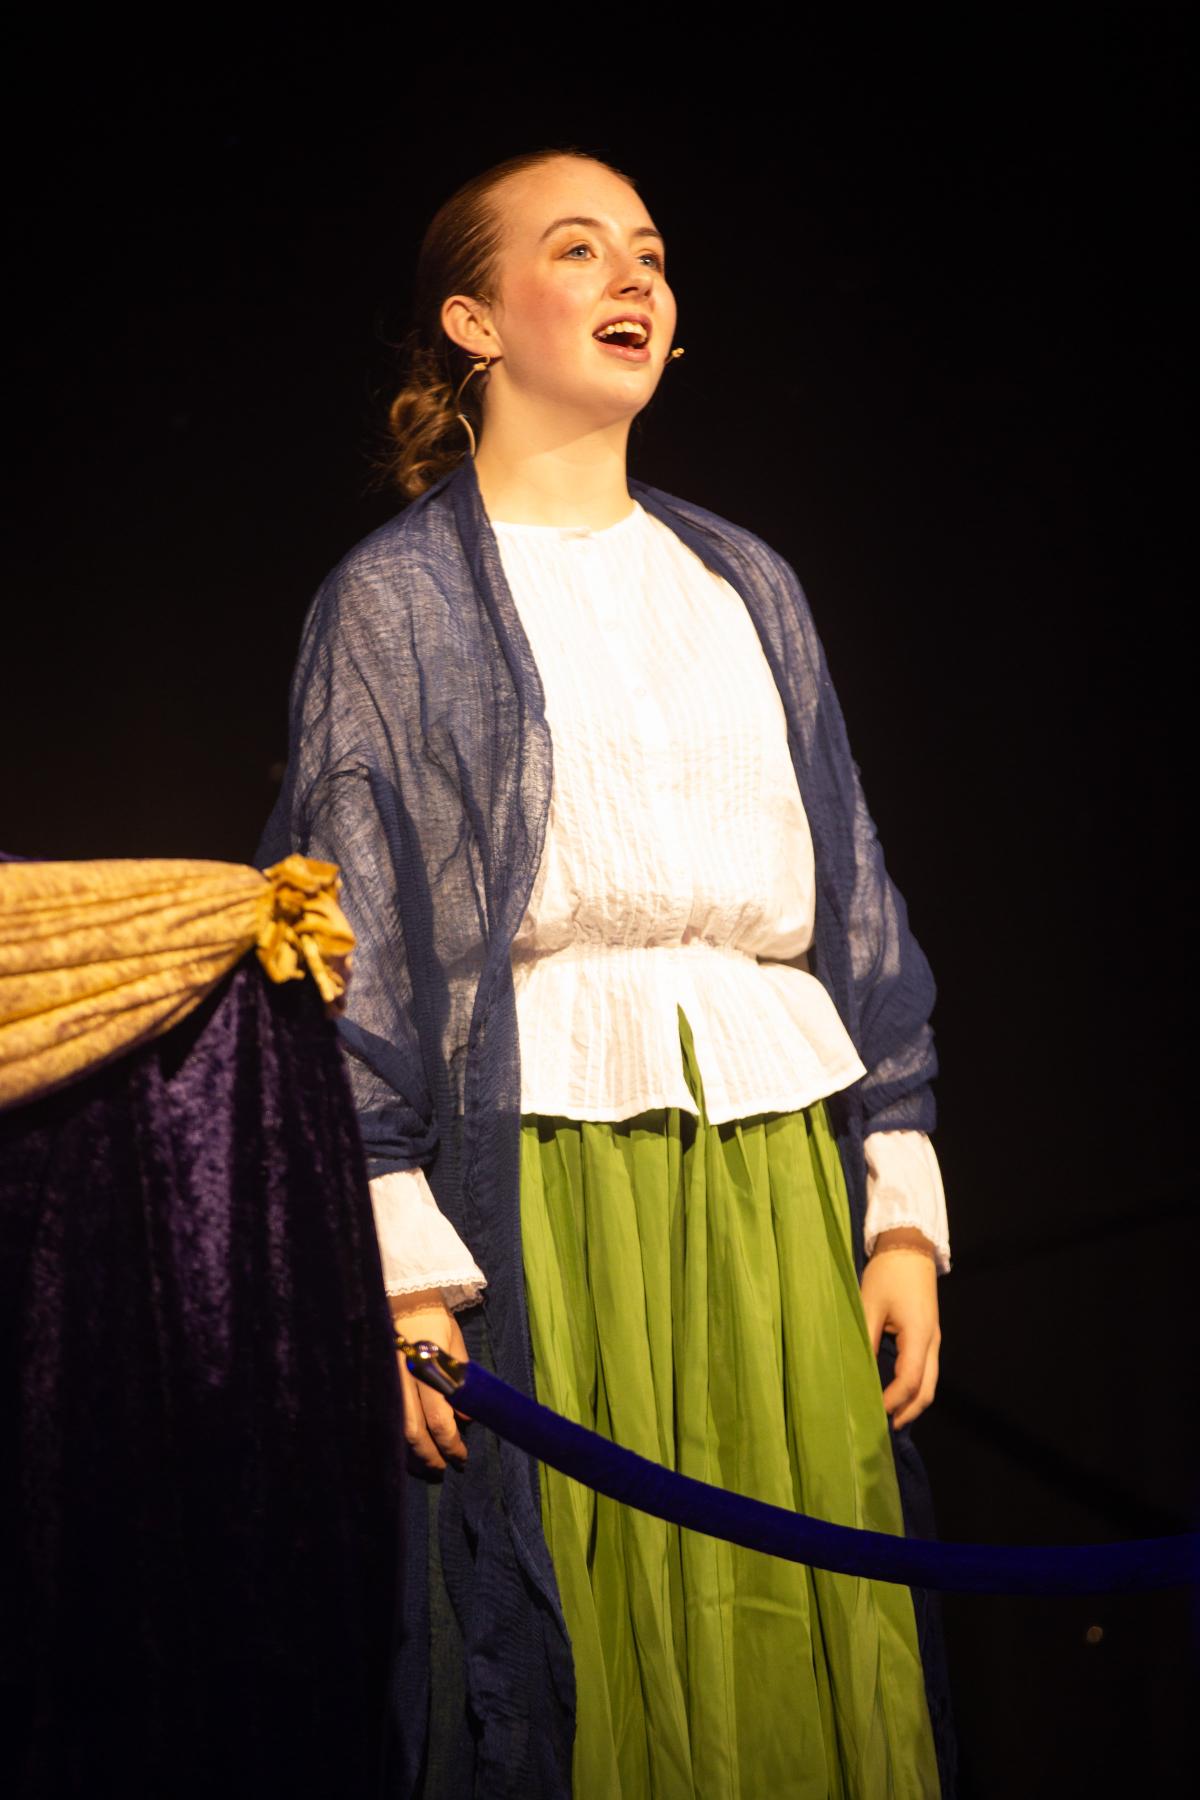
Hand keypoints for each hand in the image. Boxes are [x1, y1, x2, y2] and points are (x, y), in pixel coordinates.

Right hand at [390, 1287, 469, 1472]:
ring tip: (426, 1462)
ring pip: (396, 1428)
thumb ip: (462, 1379)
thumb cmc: (433, 1319)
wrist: (403, 1296)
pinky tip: (408, 1442)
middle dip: (429, 1455)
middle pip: (413, 1432)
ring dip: (412, 1450)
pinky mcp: (377, 1381)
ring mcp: (386, 1382)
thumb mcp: (455, 1344)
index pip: (439, 1419)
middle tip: (442, 1469)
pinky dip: (397, 1434)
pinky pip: (386, 1415)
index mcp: (426, 1371)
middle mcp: (402, 1381)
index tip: (461, 1456)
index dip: (450, 1444)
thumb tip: (465, 1417)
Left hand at [859, 1229, 940, 1430]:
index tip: (873, 1411)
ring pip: (930, 1381)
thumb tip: (857, 1373)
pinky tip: (896, 1392)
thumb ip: (865, 1340)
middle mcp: (932, 1341)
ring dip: (912, 1402)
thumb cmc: (888, 1273)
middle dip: (908, 1411)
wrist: (909, 1246)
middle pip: (927, 1389)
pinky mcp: (928, 1334)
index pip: (910, 1380)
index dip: (893, 1400)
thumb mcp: (869, 1304)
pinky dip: (914, 1387)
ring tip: (889, 1415)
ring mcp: (933, 1338)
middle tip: (885, 1428)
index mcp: (919, 1335)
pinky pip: (926, 1369)